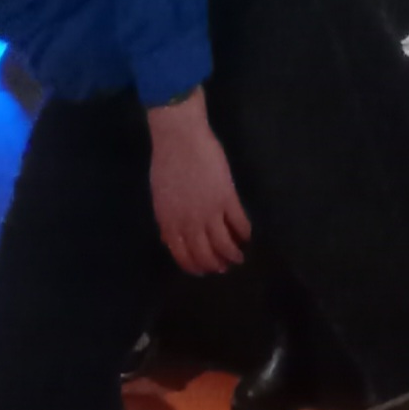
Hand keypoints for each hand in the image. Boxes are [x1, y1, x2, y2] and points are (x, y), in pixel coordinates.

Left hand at [148, 91, 251, 274]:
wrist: (179, 139)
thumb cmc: (166, 162)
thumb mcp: (160, 195)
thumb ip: (168, 216)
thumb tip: (174, 235)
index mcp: (168, 220)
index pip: (181, 252)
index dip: (193, 265)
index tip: (202, 271)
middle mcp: (188, 221)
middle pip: (204, 253)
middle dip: (216, 264)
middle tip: (224, 267)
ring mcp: (209, 211)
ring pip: (224, 244)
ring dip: (233, 254)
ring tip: (239, 257)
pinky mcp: (227, 199)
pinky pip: (239, 224)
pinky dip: (245, 233)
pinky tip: (247, 236)